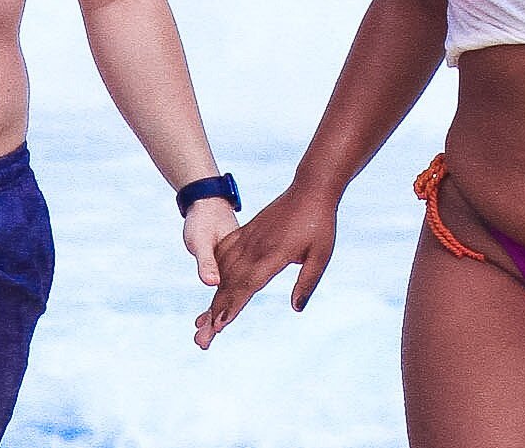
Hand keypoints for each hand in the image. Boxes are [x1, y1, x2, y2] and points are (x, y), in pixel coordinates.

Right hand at [194, 183, 337, 348]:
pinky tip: (214, 284)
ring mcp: (249, 238)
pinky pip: (227, 252)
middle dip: (216, 310)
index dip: (233, 305)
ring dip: (214, 296)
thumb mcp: (321, 255)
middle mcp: (256, 247)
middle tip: (202, 335)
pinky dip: (218, 271)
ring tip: (203, 319)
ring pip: (225, 270)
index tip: (219, 325)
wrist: (310, 189)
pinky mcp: (248, 231)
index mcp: (274, 254)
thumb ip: (307, 281)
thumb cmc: (320, 224)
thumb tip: (296, 308)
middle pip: (231, 282)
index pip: (248, 284)